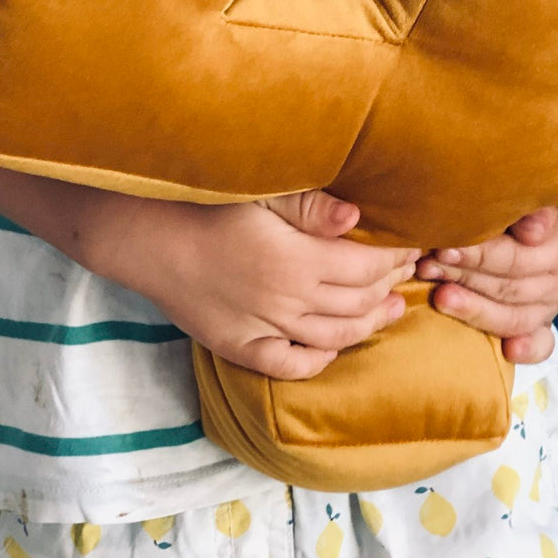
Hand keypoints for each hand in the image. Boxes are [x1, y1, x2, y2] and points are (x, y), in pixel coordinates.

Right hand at [91, 188, 418, 381]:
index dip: (395, 258)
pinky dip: (321, 358)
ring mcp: (263, 329)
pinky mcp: (239, 346)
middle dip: (389, 287)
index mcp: (296, 261)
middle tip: (406, 272)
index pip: (366, 268)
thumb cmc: (203, 203)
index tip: (411, 244)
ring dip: (369, 323)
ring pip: (334, 337)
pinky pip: (291, 365)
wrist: (145, 238)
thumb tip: (359, 218)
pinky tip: (336, 344)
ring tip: (391, 308)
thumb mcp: (260, 192)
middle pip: (357, 303)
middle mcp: (286, 302)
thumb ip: (310, 207)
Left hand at [415, 206, 557, 362]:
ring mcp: (554, 305)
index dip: (479, 254)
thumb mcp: (520, 195)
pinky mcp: (544, 326)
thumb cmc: (511, 201)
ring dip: (475, 308)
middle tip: (427, 267)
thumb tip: (532, 232)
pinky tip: (509, 351)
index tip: (444, 249)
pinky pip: (541, 344)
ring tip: (440, 297)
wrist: (524, 220)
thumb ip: (529, 208)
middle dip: (465, 277)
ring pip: (514, 315)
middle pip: (511, 286)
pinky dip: (527, 349)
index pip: (519, 256)